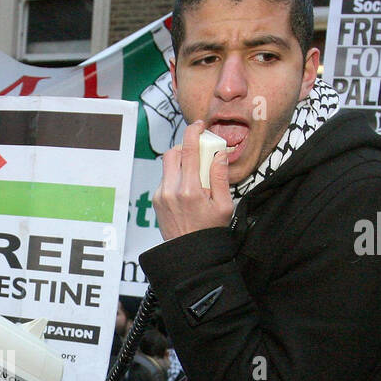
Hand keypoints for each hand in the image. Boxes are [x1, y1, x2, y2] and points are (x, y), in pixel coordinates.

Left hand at [153, 120, 233, 240]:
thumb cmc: (210, 231)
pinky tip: (187, 188)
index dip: (193, 132)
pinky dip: (176, 176)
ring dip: (180, 161)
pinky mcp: (156, 200)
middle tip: (199, 151)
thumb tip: (219, 154)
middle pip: (172, 153)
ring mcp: (161, 195)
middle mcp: (171, 190)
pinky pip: (165, 178)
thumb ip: (220, 177)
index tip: (199, 126)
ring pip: (167, 165)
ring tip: (195, 174)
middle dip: (185, 146)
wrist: (190, 254)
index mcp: (190, 190)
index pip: (188, 150)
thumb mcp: (224, 205)